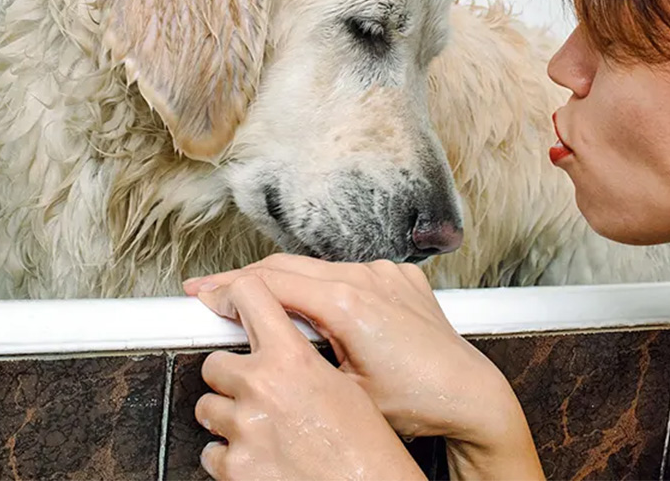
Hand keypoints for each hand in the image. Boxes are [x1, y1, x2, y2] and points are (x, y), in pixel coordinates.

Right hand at [185, 255, 520, 443]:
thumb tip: (258, 350)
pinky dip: (321, 283)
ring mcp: (386, 274)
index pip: (270, 283)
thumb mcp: (340, 389)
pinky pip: (349, 272)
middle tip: (206, 291)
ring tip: (249, 299)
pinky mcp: (401, 278)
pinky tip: (306, 302)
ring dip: (281, 280)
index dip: (228, 287)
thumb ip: (296, 358)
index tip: (200, 294)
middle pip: (287, 267)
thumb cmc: (415, 403)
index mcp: (347, 304)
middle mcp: (367, 278)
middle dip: (243, 279)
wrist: (469, 395)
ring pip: (317, 267)